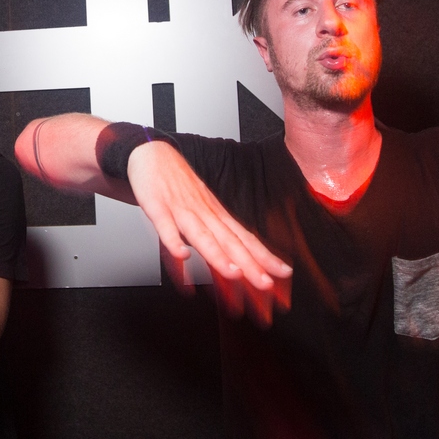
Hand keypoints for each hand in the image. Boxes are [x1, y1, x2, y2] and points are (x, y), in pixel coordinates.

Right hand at [128, 141, 292, 325]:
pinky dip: (174, 241)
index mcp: (216, 216)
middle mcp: (204, 214)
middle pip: (230, 242)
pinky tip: (182, 254)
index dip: (265, 257)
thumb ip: (216, 238)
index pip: (246, 239)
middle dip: (249, 265)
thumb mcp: (204, 210)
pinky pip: (165, 226)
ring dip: (219, 255)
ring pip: (202, 236)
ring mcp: (181, 210)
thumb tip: (233, 264)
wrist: (154, 154)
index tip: (284, 272)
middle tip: (266, 283)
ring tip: (234, 273)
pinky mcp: (157, 207)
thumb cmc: (180, 185)